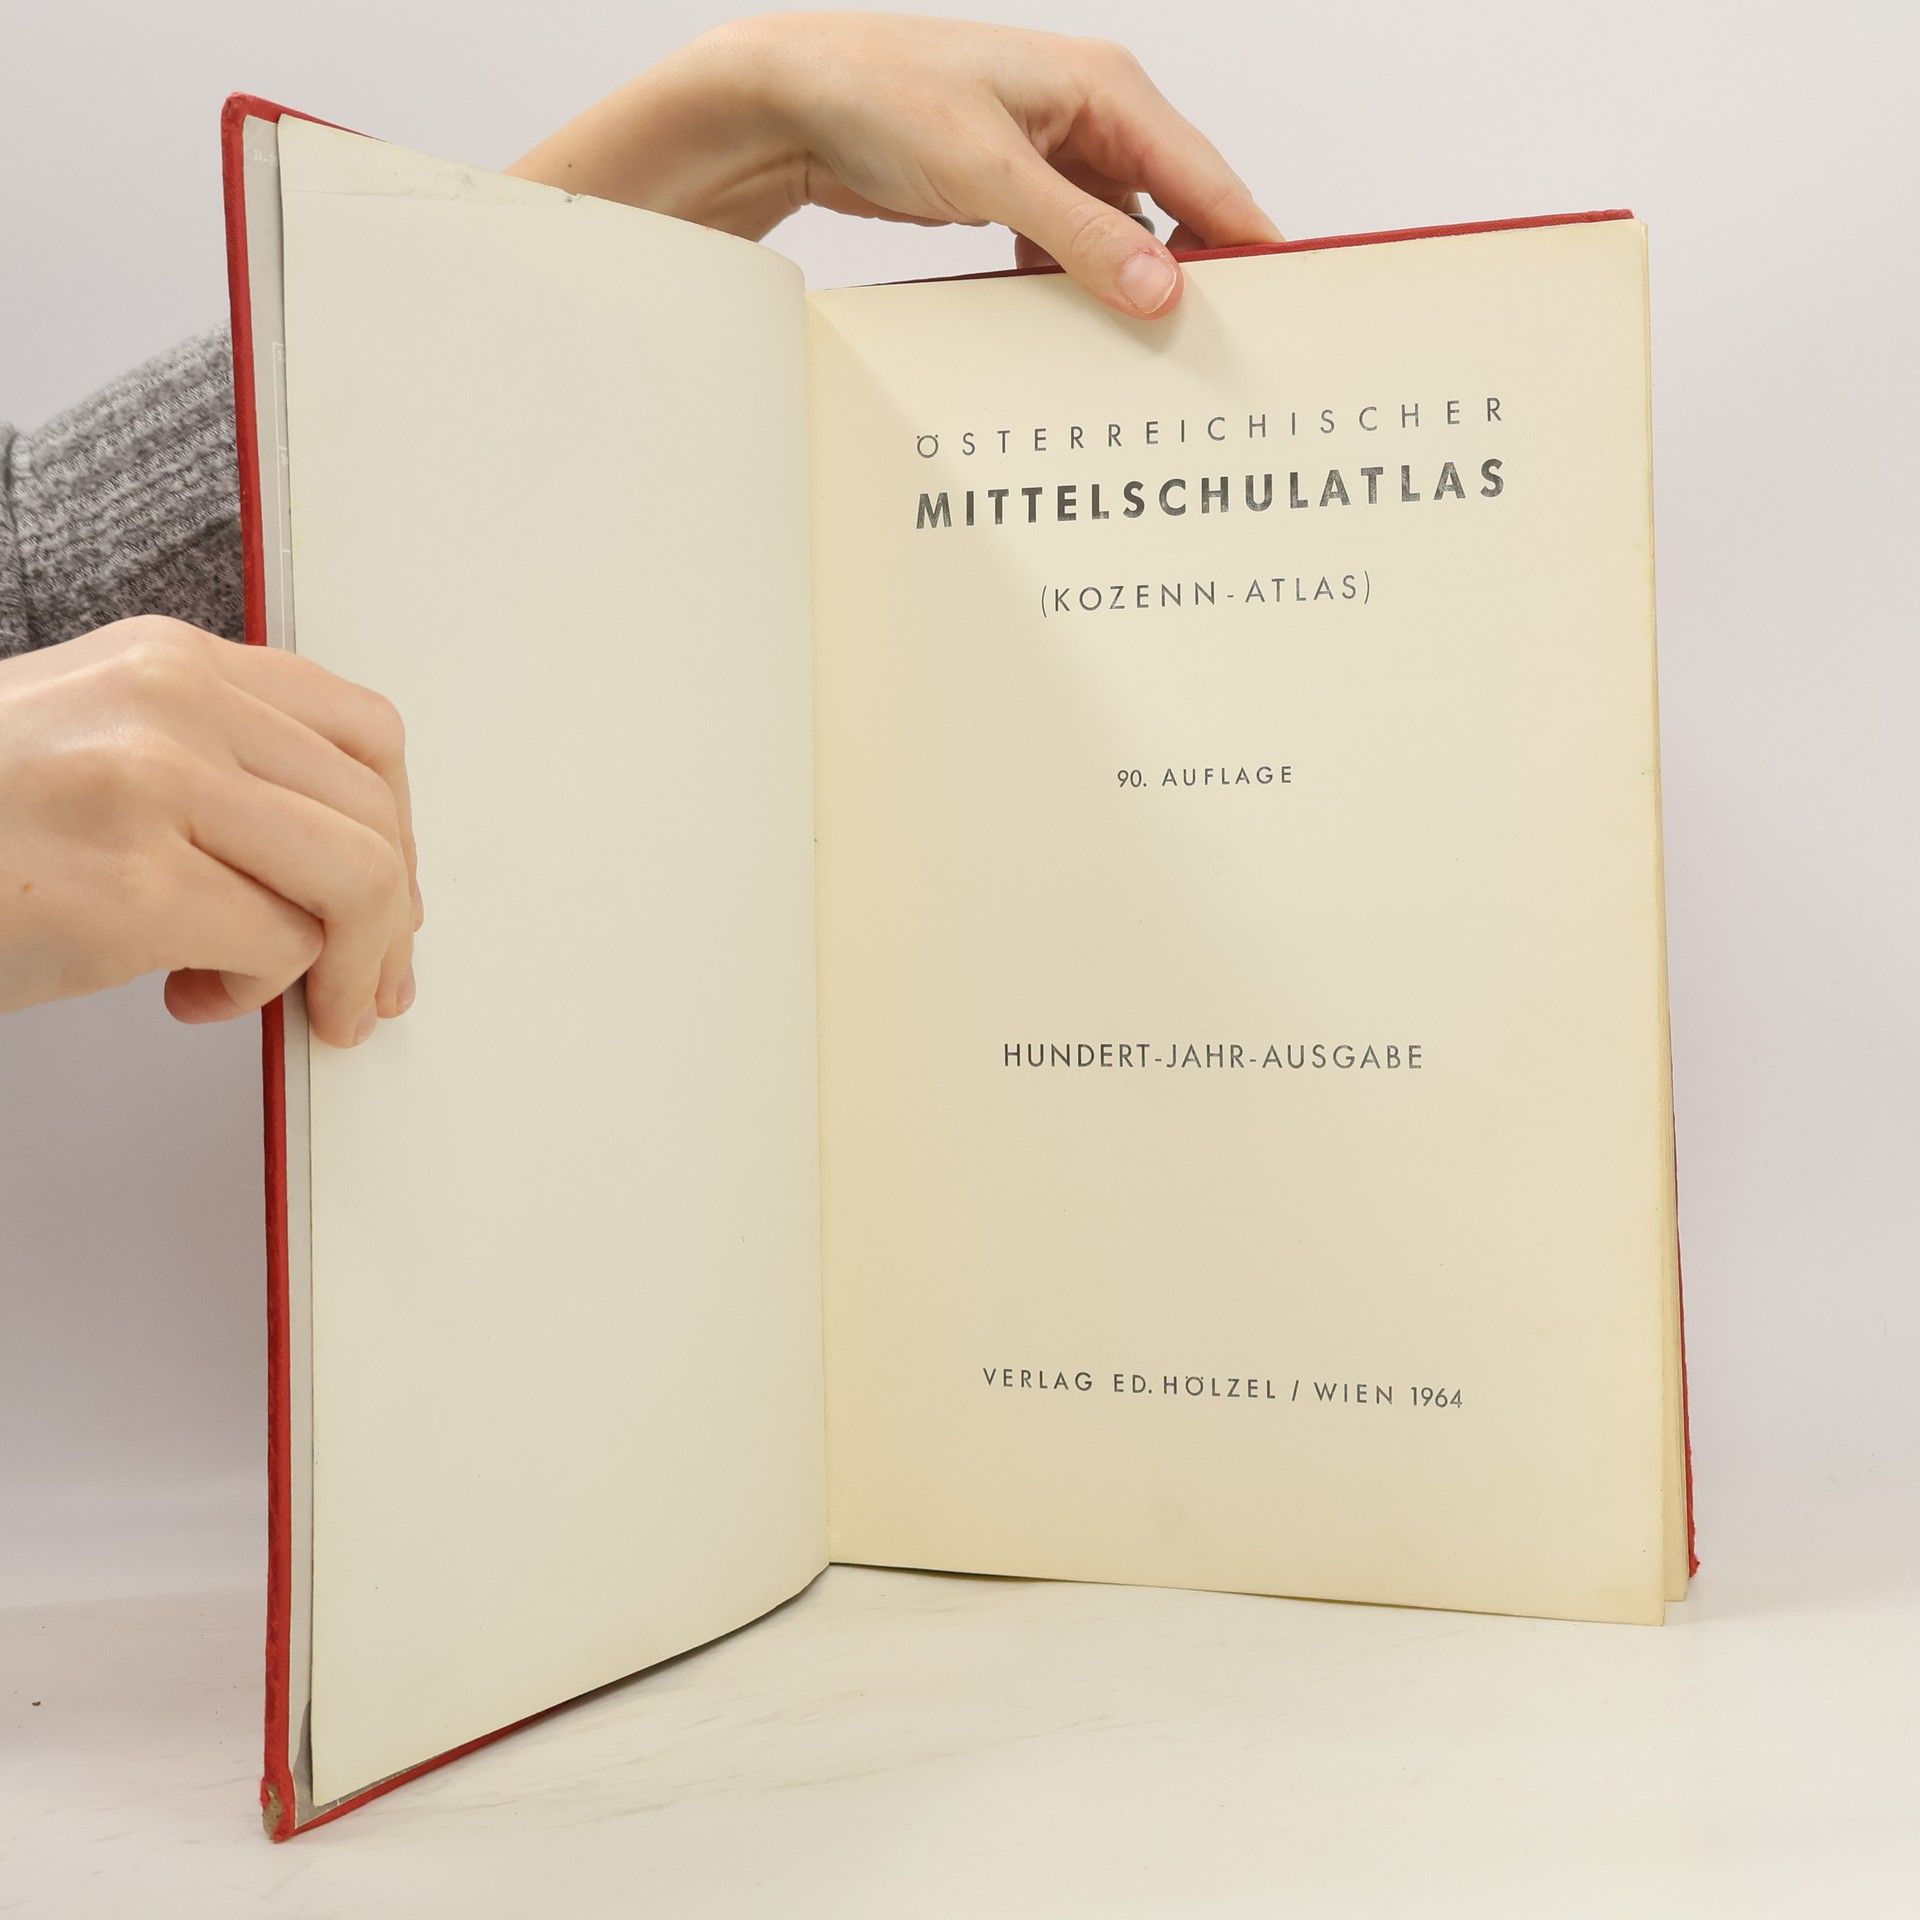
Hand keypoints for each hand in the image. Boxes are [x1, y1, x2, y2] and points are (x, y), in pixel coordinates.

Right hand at [0, 618, 420, 1046]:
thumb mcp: (98, 743)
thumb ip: (219, 769)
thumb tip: (356, 867)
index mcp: (171, 663)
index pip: (364, 736)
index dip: (399, 835)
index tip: (388, 902)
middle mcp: (170, 703)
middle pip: (376, 816)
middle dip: (390, 924)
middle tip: (367, 986)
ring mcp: (149, 787)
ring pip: (353, 882)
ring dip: (345, 967)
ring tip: (293, 1001)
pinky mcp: (128, 888)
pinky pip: (278, 950)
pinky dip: (256, 994)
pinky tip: (188, 997)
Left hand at [510, 14, 1280, 318]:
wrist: (786, 101)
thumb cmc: (881, 97)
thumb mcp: (991, 173)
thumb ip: (1081, 236)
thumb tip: (1161, 289)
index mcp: (1104, 87)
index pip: (1206, 176)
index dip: (1250, 241)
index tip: (1288, 301)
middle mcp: (1088, 115)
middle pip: (1172, 209)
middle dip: (1194, 274)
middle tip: (1226, 346)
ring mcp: (1050, 156)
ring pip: (1120, 236)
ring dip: (1129, 290)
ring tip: (1156, 356)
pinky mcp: (1012, 191)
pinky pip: (1068, 248)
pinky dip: (1075, 288)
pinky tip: (1076, 332)